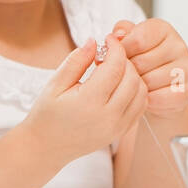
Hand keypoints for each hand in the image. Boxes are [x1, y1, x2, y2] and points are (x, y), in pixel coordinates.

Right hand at [22, 35, 147, 165]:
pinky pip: (140, 106)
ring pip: (141, 92)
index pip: (115, 67)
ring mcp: (118, 127)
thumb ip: (76, 61)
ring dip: (133, 75)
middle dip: (124, 60)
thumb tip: (94, 41)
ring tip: (113, 71)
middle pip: (133, 78)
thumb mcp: (54, 84)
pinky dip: (136, 91)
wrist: (46, 148)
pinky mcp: (122, 132)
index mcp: (90, 102)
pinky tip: (119, 86)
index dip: (115, 48)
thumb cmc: (46, 114)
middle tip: (108, 56)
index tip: (108, 39)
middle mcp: (109, 117)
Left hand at [112, 17, 187, 115]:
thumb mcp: (130, 42)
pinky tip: (146, 96)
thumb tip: (118, 35)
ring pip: (148, 81)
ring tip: (137, 85)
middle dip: (129, 72)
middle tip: (129, 74)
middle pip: (140, 62)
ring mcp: (186, 68)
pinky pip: (157, 98)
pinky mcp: (187, 91)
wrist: (160, 90)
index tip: (123, 57)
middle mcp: (178, 46)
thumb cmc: (143, 64)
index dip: (122, 51)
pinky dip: (147, 100)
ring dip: (137, 87)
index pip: (137, 39)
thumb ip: (121, 33)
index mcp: (163, 29)